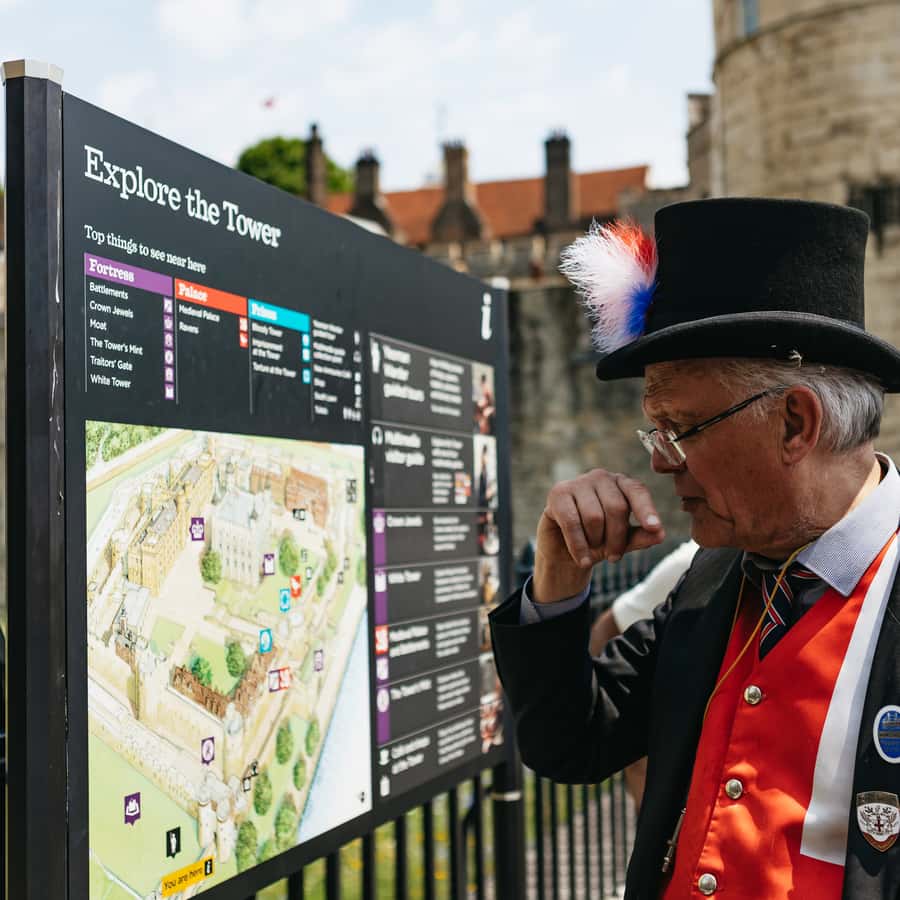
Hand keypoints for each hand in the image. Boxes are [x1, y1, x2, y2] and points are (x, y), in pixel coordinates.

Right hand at [532, 469, 664, 603]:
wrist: (565, 550)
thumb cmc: (597, 540)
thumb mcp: (623, 542)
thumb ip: (641, 536)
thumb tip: (659, 535)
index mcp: (621, 483)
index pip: (637, 491)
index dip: (647, 510)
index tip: (655, 528)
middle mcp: (601, 477)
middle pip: (616, 507)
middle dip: (617, 538)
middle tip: (614, 556)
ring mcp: (578, 482)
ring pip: (594, 516)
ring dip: (595, 542)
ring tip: (593, 549)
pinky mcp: (558, 493)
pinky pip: (572, 522)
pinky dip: (579, 546)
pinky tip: (582, 559)